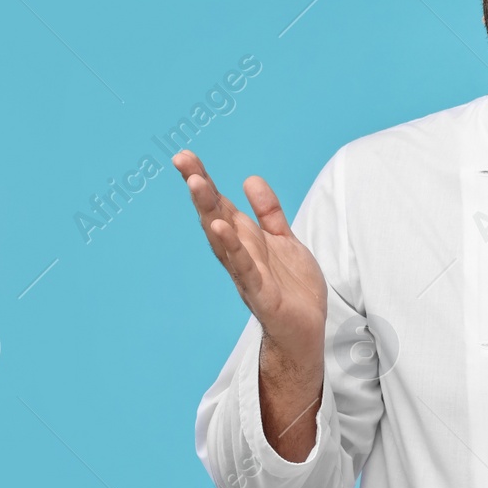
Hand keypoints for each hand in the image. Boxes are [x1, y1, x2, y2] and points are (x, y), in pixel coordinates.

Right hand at [172, 150, 326, 354]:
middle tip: (182, 161)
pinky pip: (245, 268)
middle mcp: (239, 254)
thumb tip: (250, 179)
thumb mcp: (284, 241)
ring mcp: (247, 274)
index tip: (185, 156)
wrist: (305, 331)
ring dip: (210, 212)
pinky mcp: (261, 294)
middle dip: (200, 188)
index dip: (205, 180)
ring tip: (197, 184)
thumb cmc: (291, 288)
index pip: (221, 204)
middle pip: (215, 216)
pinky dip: (233, 248)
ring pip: (224, 239)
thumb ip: (269, 213)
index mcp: (245, 240)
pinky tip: (222, 229)